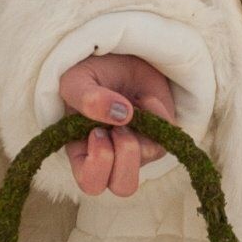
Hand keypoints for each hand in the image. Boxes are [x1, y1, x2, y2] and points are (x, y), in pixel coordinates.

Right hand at [59, 54, 177, 196]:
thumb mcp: (76, 80)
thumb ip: (85, 98)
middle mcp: (112, 156)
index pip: (91, 183)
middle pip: (123, 187)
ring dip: (139, 138)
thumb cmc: (91, 73)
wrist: (120, 54)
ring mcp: (139, 147)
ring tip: (130, 112)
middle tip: (119, 131)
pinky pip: (166, 138)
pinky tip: (146, 99)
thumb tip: (121, 114)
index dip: (97, 165)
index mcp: (83, 151)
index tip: (97, 132)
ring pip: (148, 164)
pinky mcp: (161, 134)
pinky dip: (158, 115)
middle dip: (125, 160)